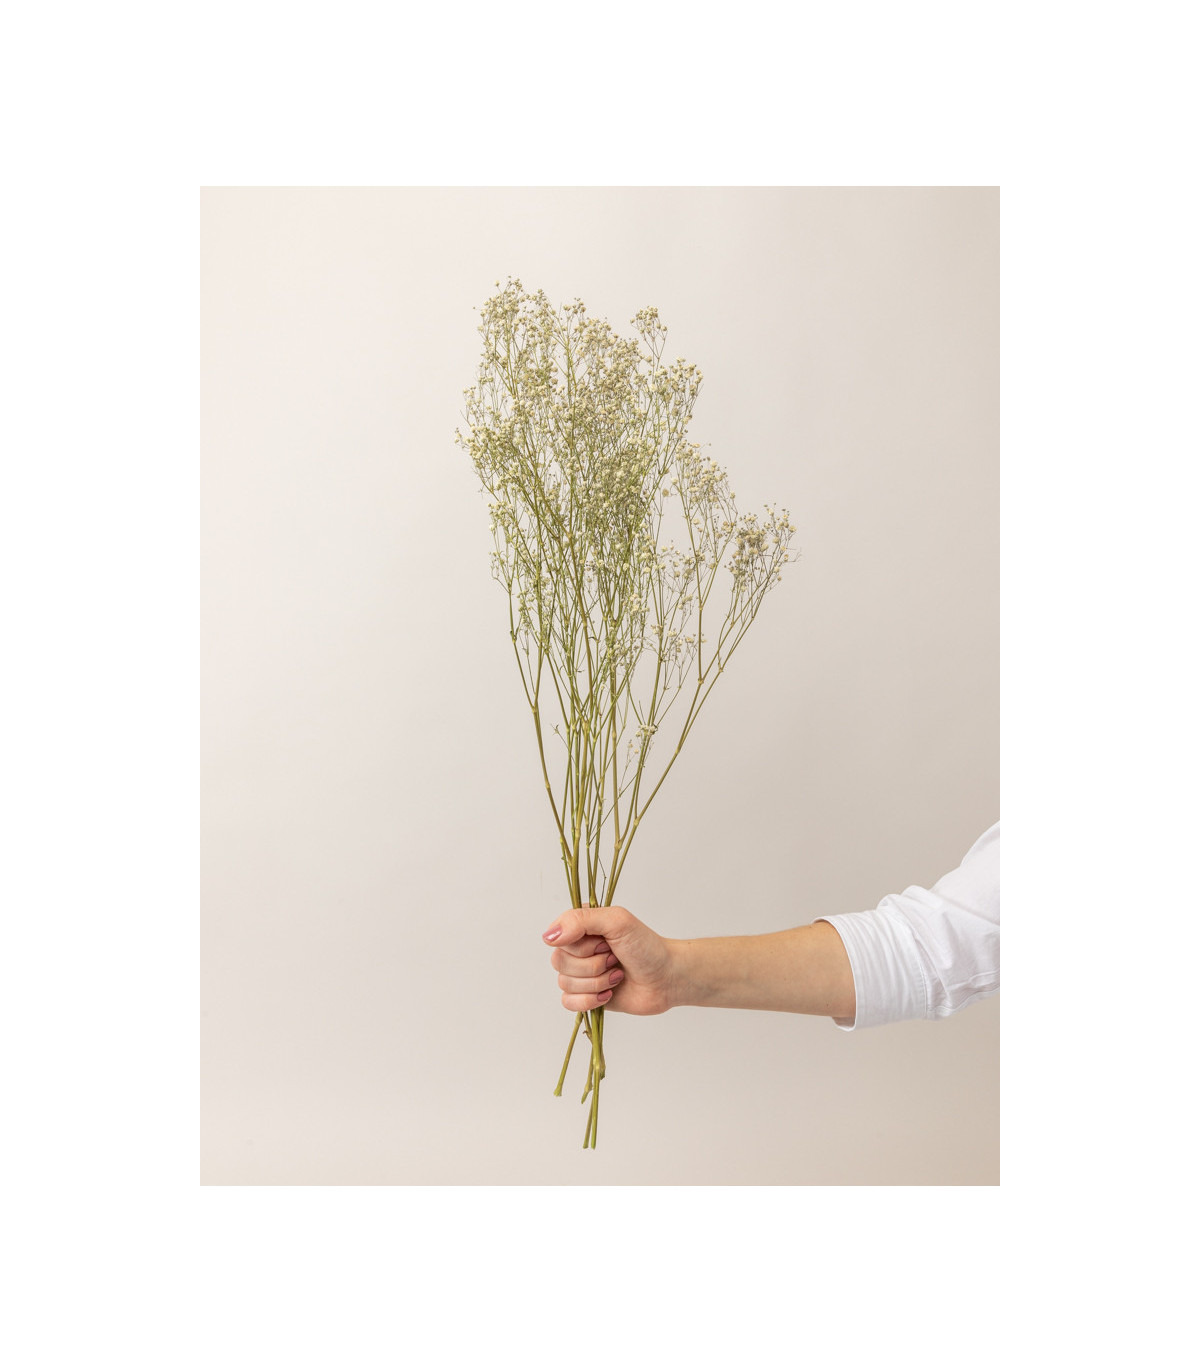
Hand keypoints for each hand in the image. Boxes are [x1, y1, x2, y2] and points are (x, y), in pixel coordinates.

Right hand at [543, 906, 676, 1015]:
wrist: (666, 978)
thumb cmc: (646, 946)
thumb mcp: (617, 921)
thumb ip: (580, 920)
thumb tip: (548, 937)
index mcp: (580, 926)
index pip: (558, 937)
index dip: (583, 945)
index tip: (606, 942)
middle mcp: (577, 948)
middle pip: (559, 962)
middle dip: (592, 965)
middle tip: (615, 959)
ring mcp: (580, 972)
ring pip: (564, 983)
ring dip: (597, 982)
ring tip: (617, 975)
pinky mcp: (585, 995)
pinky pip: (567, 1002)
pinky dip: (589, 1000)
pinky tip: (609, 994)